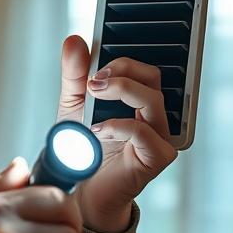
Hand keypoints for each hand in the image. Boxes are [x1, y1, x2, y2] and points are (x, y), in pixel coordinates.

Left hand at [56, 35, 177, 232]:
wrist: (80, 191)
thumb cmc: (83, 150)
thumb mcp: (73, 106)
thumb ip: (75, 75)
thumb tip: (74, 41)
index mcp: (137, 100)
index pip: (142, 68)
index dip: (123, 60)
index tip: (96, 65)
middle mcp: (152, 115)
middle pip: (153, 76)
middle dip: (123, 70)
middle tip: (95, 80)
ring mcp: (159, 136)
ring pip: (153, 99)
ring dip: (122, 91)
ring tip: (94, 96)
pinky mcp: (157, 157)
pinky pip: (144, 132)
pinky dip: (119, 126)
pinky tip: (98, 131)